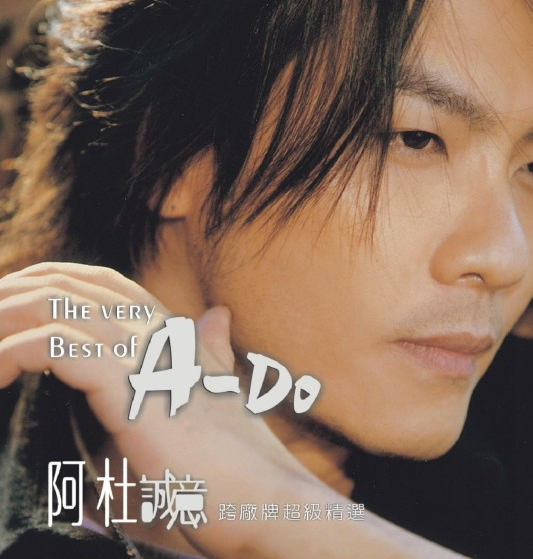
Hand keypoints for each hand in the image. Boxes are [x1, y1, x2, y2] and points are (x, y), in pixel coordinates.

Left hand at [0, 261, 469, 558]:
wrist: (263, 497)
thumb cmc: (228, 463)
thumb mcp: (211, 399)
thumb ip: (207, 353)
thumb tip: (217, 315)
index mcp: (171, 333)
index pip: (104, 281)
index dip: (54, 279)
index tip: (12, 305)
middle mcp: (158, 330)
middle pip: (72, 283)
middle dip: (17, 292)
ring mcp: (147, 353)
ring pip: (55, 304)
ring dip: (4, 317)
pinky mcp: (132, 384)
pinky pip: (54, 347)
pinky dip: (13, 352)